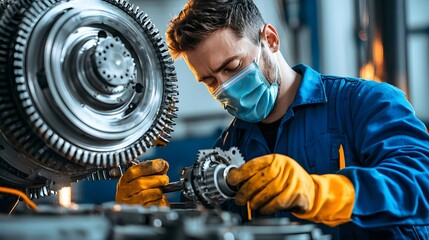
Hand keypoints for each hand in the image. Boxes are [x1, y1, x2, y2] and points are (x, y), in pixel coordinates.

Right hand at [116, 159, 169, 206]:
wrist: (146, 210)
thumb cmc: (145, 193)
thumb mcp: (148, 179)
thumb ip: (155, 171)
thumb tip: (163, 164)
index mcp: (124, 180)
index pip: (133, 171)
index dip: (148, 166)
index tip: (161, 164)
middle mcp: (123, 192)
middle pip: (140, 183)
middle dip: (157, 179)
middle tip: (165, 179)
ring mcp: (128, 203)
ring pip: (144, 194)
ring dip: (157, 190)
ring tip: (161, 190)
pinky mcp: (136, 212)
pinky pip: (149, 205)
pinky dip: (157, 200)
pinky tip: (158, 199)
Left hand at [227, 154, 354, 225]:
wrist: (312, 190)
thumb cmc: (287, 182)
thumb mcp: (274, 172)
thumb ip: (257, 175)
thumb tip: (235, 182)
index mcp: (276, 159)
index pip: (255, 164)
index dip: (241, 172)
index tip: (231, 180)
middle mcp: (285, 166)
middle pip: (260, 178)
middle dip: (246, 190)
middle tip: (239, 199)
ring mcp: (293, 178)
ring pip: (269, 191)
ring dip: (256, 201)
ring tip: (251, 205)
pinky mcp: (299, 192)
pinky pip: (279, 202)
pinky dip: (268, 208)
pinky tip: (264, 209)